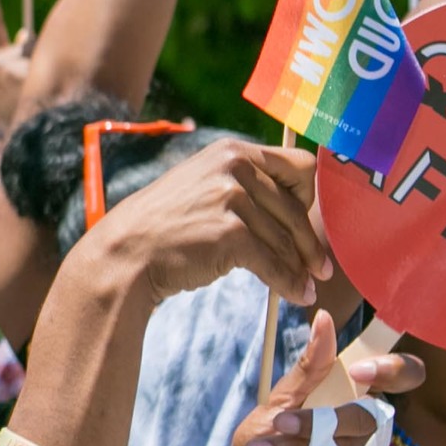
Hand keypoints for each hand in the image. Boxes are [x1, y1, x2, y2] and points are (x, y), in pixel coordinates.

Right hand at [82, 138, 328, 308]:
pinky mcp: (230, 233)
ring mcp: (232, 198)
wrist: (125, 254)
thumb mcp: (202, 186)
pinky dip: (288, 283)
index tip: (310, 221)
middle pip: (297, 207)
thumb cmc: (164, 226)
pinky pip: (274, 262)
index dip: (310, 197)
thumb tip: (291, 205)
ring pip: (286, 238)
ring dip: (301, 268)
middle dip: (311, 242)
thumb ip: (242, 185)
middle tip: (320, 267)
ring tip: (307, 286)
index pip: (299, 165)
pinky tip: (295, 294)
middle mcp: (235, 167)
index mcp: (232, 151)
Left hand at [218, 313, 423, 445]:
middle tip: (279, 422)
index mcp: (357, 395)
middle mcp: (364, 425)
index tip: (358, 371)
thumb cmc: (268, 433)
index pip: (404, 374)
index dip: (394, 368)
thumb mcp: (282, 396)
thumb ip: (310, 366)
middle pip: (366, 418)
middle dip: (316, 423)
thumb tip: (324, 318)